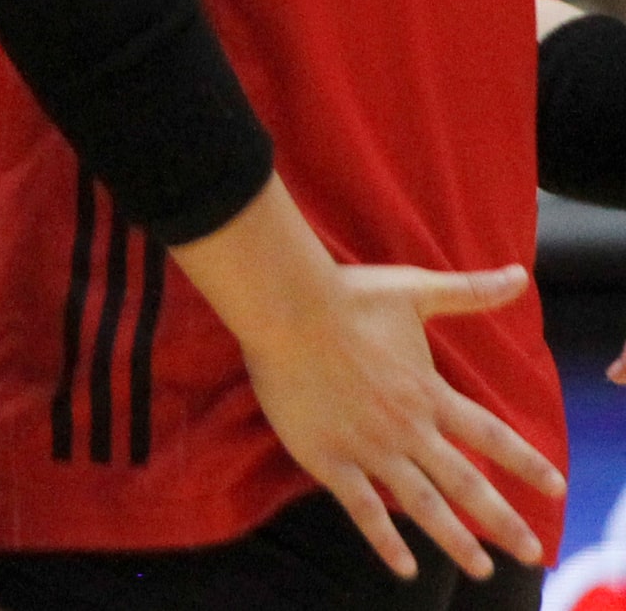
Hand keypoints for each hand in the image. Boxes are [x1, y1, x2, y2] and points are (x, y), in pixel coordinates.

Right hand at [235, 259, 559, 579]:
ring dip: (457, 543)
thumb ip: (470, 291)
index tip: (556, 489)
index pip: (491, 436)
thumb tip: (521, 276)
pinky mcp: (330, 457)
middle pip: (467, 484)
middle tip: (533, 553)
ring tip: (482, 571)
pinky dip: (386, 541)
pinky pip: (363, 509)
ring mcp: (370, 448)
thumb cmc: (349, 296)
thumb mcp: (416, 290)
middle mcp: (409, 429)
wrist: (289, 310)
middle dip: (504, 522)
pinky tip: (403, 568)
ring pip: (424, 506)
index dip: (527, 464)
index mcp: (430, 393)